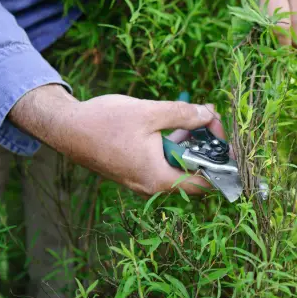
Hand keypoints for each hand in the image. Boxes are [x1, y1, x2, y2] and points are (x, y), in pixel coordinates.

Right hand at [8, 84, 223, 195]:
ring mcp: (142, 179)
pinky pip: (163, 163)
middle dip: (207, 148)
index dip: (222, 165)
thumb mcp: (150, 112)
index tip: (230, 145)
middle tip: (212, 121)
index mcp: (158, 177)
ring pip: (178, 167)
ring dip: (190, 144)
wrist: (65, 128)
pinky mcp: (134, 170)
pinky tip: (176, 125)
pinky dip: (173, 147)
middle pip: (193, 174)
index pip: (204, 183)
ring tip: (199, 117)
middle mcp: (151, 185)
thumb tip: (210, 114)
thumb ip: (184, 114)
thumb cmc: (104, 122)